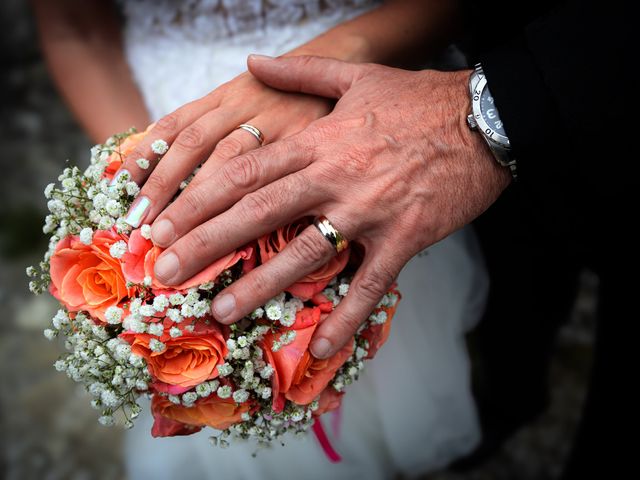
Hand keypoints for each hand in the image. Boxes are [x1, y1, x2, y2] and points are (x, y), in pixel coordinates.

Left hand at [149, 55, 510, 358]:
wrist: (486, 119)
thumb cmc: (420, 99)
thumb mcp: (357, 75)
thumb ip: (301, 72)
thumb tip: (253, 62)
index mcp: (320, 141)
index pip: (246, 171)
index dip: (199, 199)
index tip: (164, 224)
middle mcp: (336, 177)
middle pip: (259, 212)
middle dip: (207, 243)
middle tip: (166, 273)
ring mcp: (370, 210)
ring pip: (306, 253)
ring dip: (261, 285)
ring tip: (222, 312)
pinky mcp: (405, 238)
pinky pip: (371, 284)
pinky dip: (347, 316)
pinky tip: (324, 347)